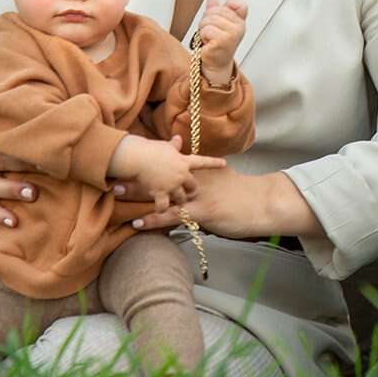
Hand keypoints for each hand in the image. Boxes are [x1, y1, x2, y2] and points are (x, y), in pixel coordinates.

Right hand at [110, 135, 226, 214]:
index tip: (224, 163)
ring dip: (178, 200)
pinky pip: (164, 206)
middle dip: (191, 190)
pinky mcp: (161, 193)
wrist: (137, 157)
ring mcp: (172, 185)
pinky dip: (161, 209)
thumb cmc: (149, 149)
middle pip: (193, 186)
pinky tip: (159, 211)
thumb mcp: (164, 147)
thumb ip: (173, 146)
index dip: (214, 163)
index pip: (203, 161)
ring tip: (173, 202)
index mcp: (183, 161)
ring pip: (181, 197)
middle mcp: (181, 174)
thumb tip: (178, 138)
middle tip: (188, 191)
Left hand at [118, 168, 317, 237]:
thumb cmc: (243, 194)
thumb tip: (198, 167)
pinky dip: (153, 219)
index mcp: (202, 169)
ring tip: (116, 194)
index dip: (150, 159)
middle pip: (162, 174)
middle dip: (139, 173)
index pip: (172, 161)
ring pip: (163, 193)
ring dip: (140, 194)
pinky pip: (172, 216)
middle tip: (115, 170)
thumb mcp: (224, 178)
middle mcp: (196, 179)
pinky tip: (137, 222)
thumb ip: (209, 170)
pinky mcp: (201, 213)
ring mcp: (198, 195)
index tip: (131, 154)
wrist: (262, 203)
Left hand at [194, 0, 245, 85]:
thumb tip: (212, 0)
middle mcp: (239, 26)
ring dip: (204, 29)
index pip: (233, 3)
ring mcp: (233, 34)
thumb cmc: (217, 44)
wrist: (216, 64)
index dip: (220, 9)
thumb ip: (217, 11)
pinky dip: (203, 37)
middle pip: (215, 10)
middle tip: (211, 32)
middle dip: (207, 20)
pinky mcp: (223, 41)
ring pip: (209, 19)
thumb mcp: (218, 24)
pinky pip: (206, 30)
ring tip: (209, 38)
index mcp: (240, 20)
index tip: (219, 20)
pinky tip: (208, 43)